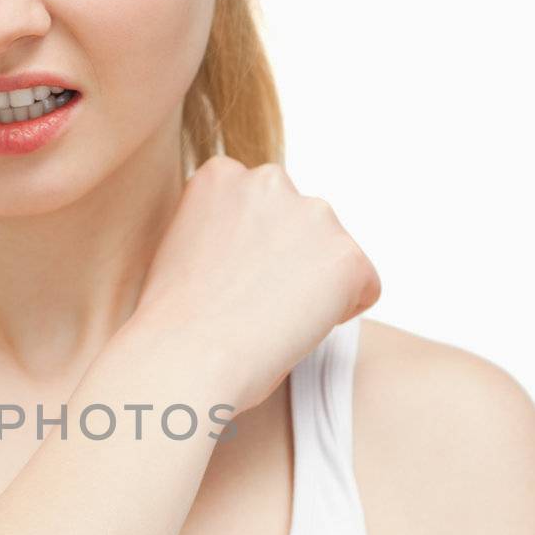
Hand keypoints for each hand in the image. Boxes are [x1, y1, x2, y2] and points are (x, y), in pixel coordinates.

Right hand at [134, 156, 381, 415]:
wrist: (183, 359)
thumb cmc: (172, 324)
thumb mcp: (182, 248)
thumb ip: (221, 229)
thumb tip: (257, 248)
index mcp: (221, 175)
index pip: (261, 205)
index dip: (251, 249)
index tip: (229, 282)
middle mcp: (270, 181)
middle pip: (300, 222)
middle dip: (288, 258)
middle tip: (252, 305)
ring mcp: (314, 215)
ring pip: (331, 253)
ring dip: (313, 283)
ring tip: (271, 320)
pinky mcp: (346, 257)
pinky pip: (363, 287)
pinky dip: (341, 312)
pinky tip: (297, 331)